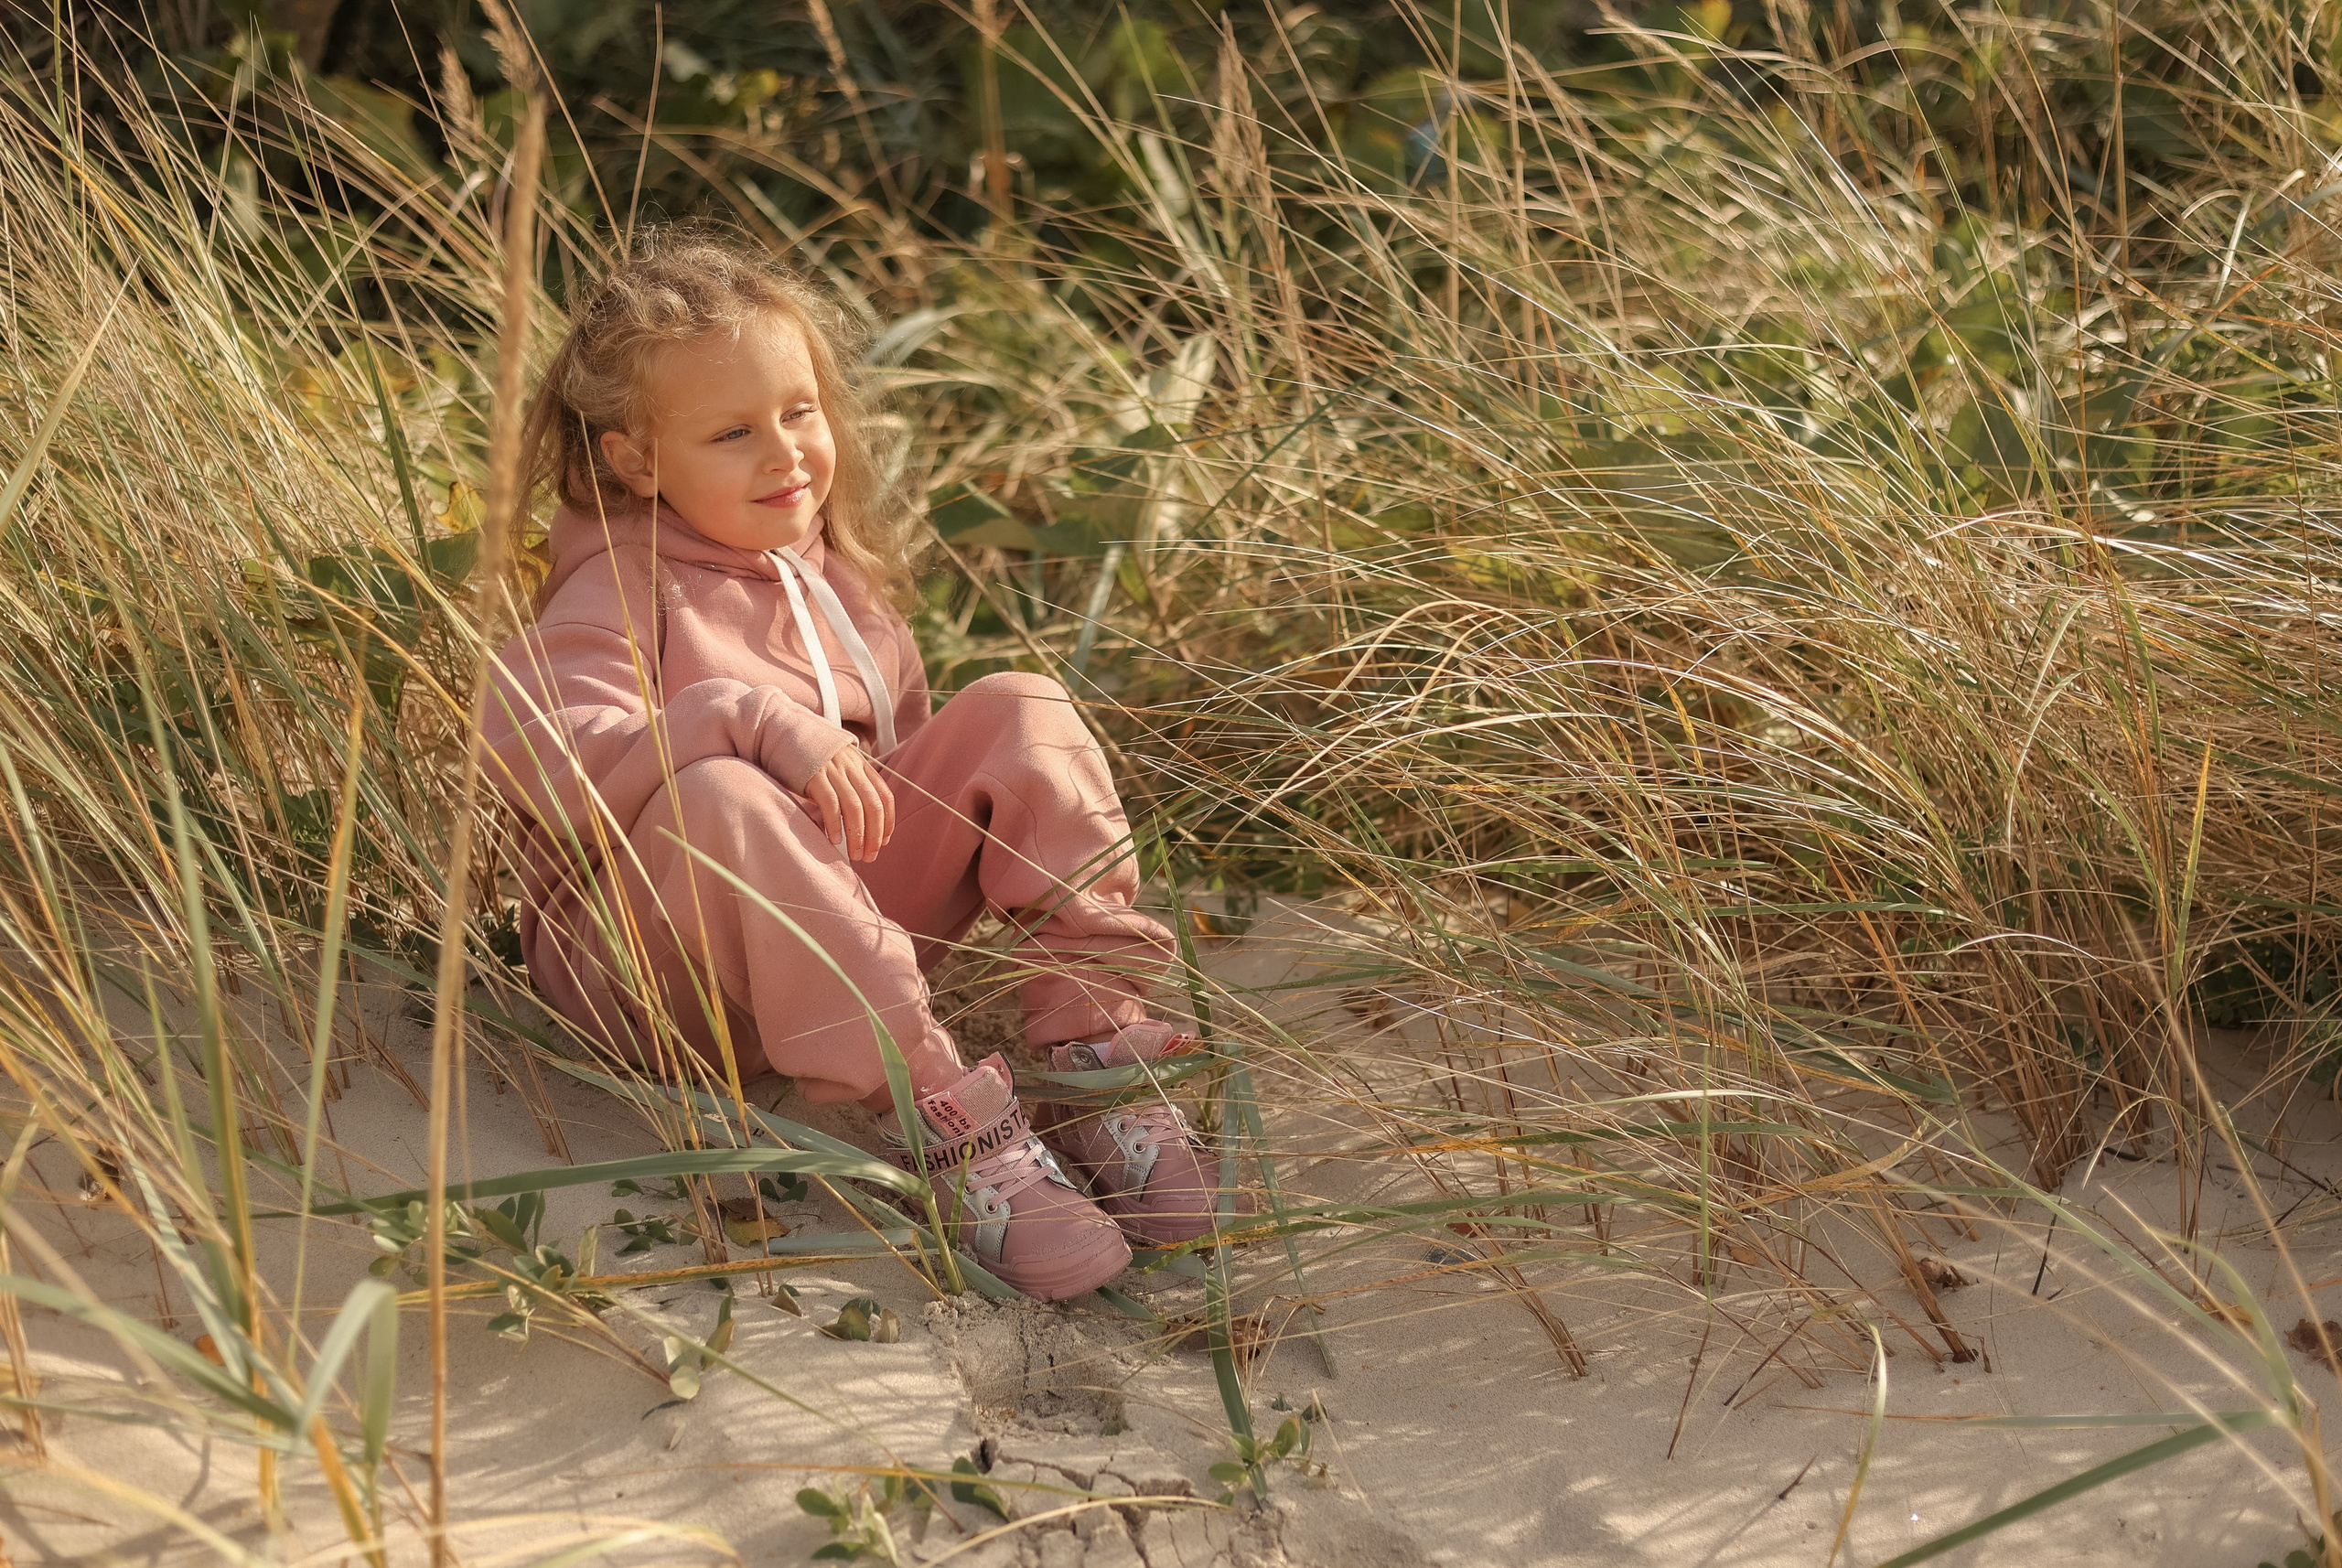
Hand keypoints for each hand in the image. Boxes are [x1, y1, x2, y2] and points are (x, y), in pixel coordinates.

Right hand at [804, 741, 894, 862]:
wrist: (784, 732)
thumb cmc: (810, 758)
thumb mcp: (837, 766)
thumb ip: (850, 786)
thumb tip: (860, 822)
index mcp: (861, 765)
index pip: (884, 796)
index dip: (888, 822)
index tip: (884, 842)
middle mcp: (851, 766)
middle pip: (872, 805)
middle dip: (875, 835)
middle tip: (870, 856)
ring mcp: (832, 770)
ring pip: (854, 807)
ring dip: (858, 835)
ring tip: (855, 854)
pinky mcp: (813, 776)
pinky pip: (830, 804)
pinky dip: (835, 824)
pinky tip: (834, 839)